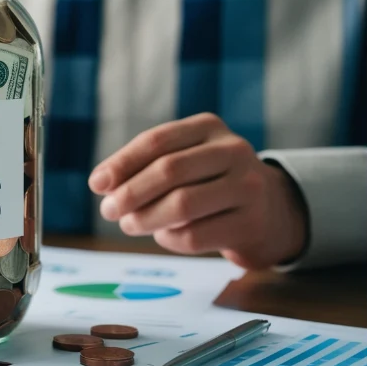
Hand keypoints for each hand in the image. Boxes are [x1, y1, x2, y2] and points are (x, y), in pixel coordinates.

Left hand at [88, 113, 307, 269]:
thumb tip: (102, 184)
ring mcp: (248, 186)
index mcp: (208, 127)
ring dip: (145, 218)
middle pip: (168, 171)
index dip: (121, 163)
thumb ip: (144, 167)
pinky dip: (168, 238)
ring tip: (129, 225)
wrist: (270, 212)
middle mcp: (233, 150)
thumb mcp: (184, 161)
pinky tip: (163, 235)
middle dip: (130, 193)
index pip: (156, 141)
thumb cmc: (209, 183)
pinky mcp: (250, 223)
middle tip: (108, 211)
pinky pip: (194, 235)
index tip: (97, 184)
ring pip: (181, 204)